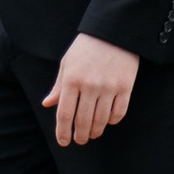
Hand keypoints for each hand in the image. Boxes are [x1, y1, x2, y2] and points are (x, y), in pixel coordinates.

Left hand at [43, 31, 138, 148]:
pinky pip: (119, 113)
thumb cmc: (86, 47)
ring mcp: (109, 87)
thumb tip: (48, 104)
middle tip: (79, 140)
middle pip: (83, 120)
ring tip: (92, 134)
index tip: (63, 142)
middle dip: (80, 135)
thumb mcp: (68, 62)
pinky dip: (112, 121)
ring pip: (101, 120)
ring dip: (95, 131)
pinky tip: (107, 122)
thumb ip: (59, 86)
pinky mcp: (125, 87)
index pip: (65, 113)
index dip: (63, 131)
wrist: (113, 32)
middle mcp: (89, 85)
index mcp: (72, 79)